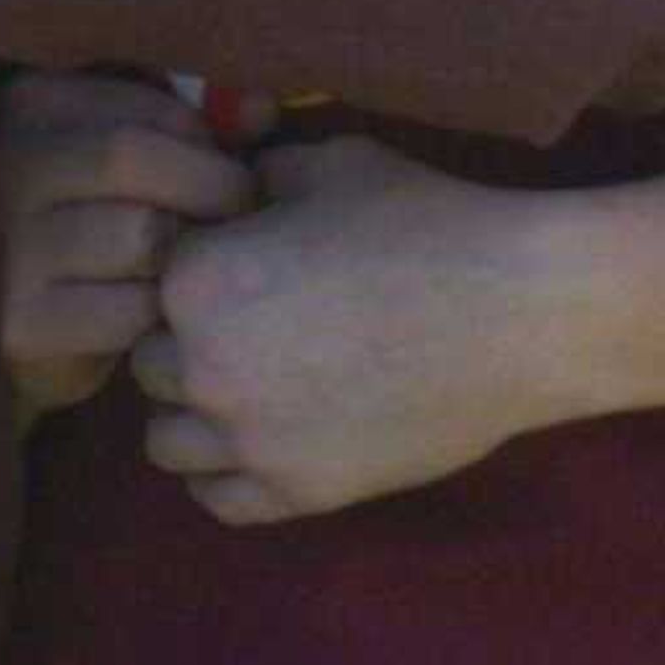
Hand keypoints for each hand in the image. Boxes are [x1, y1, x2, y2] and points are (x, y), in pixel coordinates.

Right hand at [0, 72, 255, 423]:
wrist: (18, 325)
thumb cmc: (95, 221)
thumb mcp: (132, 156)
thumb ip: (197, 127)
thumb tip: (261, 109)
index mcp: (34, 102)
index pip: (148, 104)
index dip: (207, 143)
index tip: (222, 173)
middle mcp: (10, 164)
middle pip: (131, 156)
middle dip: (208, 189)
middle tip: (230, 223)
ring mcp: (9, 246)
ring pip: (140, 235)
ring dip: (182, 258)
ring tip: (182, 267)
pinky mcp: (22, 324)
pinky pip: (129, 312)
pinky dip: (157, 318)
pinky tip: (148, 316)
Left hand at [138, 136, 568, 525]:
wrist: (515, 310)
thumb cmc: (423, 222)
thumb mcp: (326, 165)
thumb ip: (256, 176)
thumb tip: (229, 184)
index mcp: (197, 278)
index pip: (149, 278)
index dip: (193, 266)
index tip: (242, 264)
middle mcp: (204, 366)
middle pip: (151, 362)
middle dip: (187, 340)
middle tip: (253, 325)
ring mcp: (249, 441)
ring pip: (166, 440)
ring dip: (195, 412)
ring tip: (253, 385)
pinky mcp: (298, 494)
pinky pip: (217, 499)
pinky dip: (228, 473)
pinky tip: (267, 437)